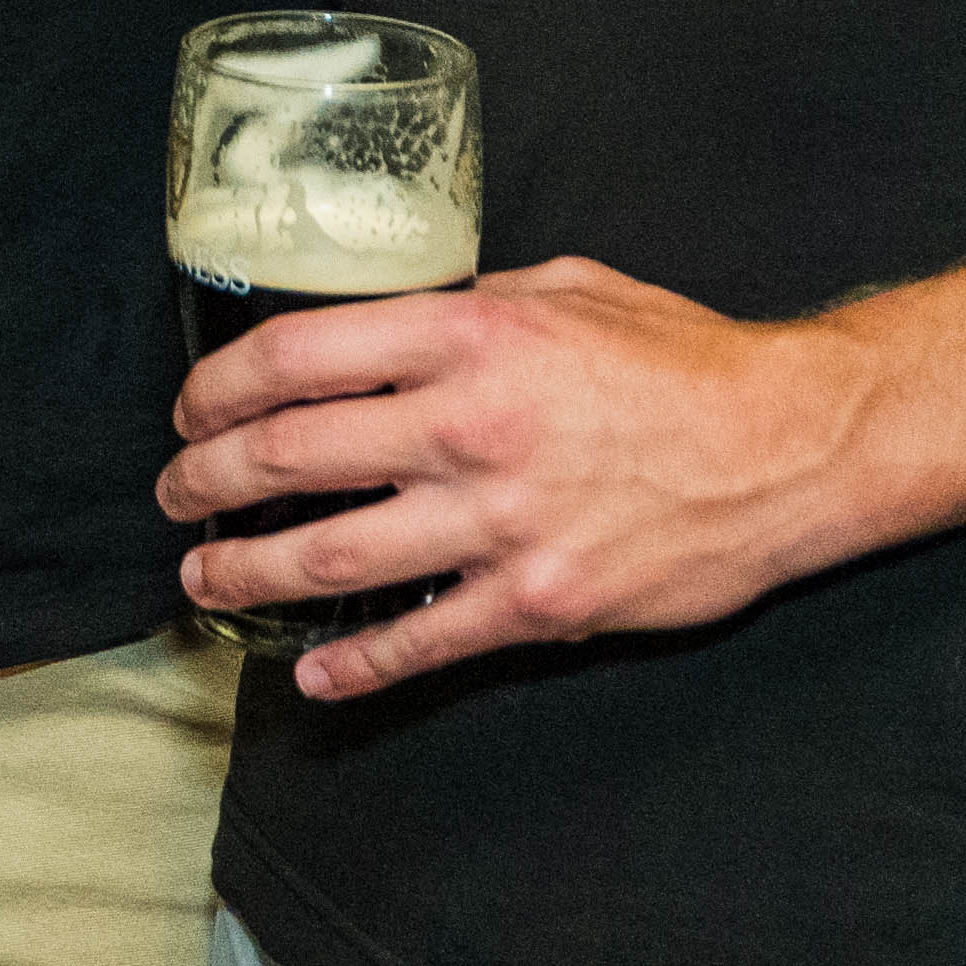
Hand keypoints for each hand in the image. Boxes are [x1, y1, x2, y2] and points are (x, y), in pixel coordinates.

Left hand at [163, 257, 902, 701]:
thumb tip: (386, 323)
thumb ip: (465, 307)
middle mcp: (470, 428)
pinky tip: (310, 676)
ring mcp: (500, 524)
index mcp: (469, 338)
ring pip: (333, 558)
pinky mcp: (538, 602)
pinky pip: (422, 643)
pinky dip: (355, 667)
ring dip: (250, 571)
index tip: (192, 408)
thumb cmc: (680, 357)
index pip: (297, 356)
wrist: (789, 447)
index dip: (221, 387)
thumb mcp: (563, 289)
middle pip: (291, 456)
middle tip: (176, 493)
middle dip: (209, 479)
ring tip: (204, 575)